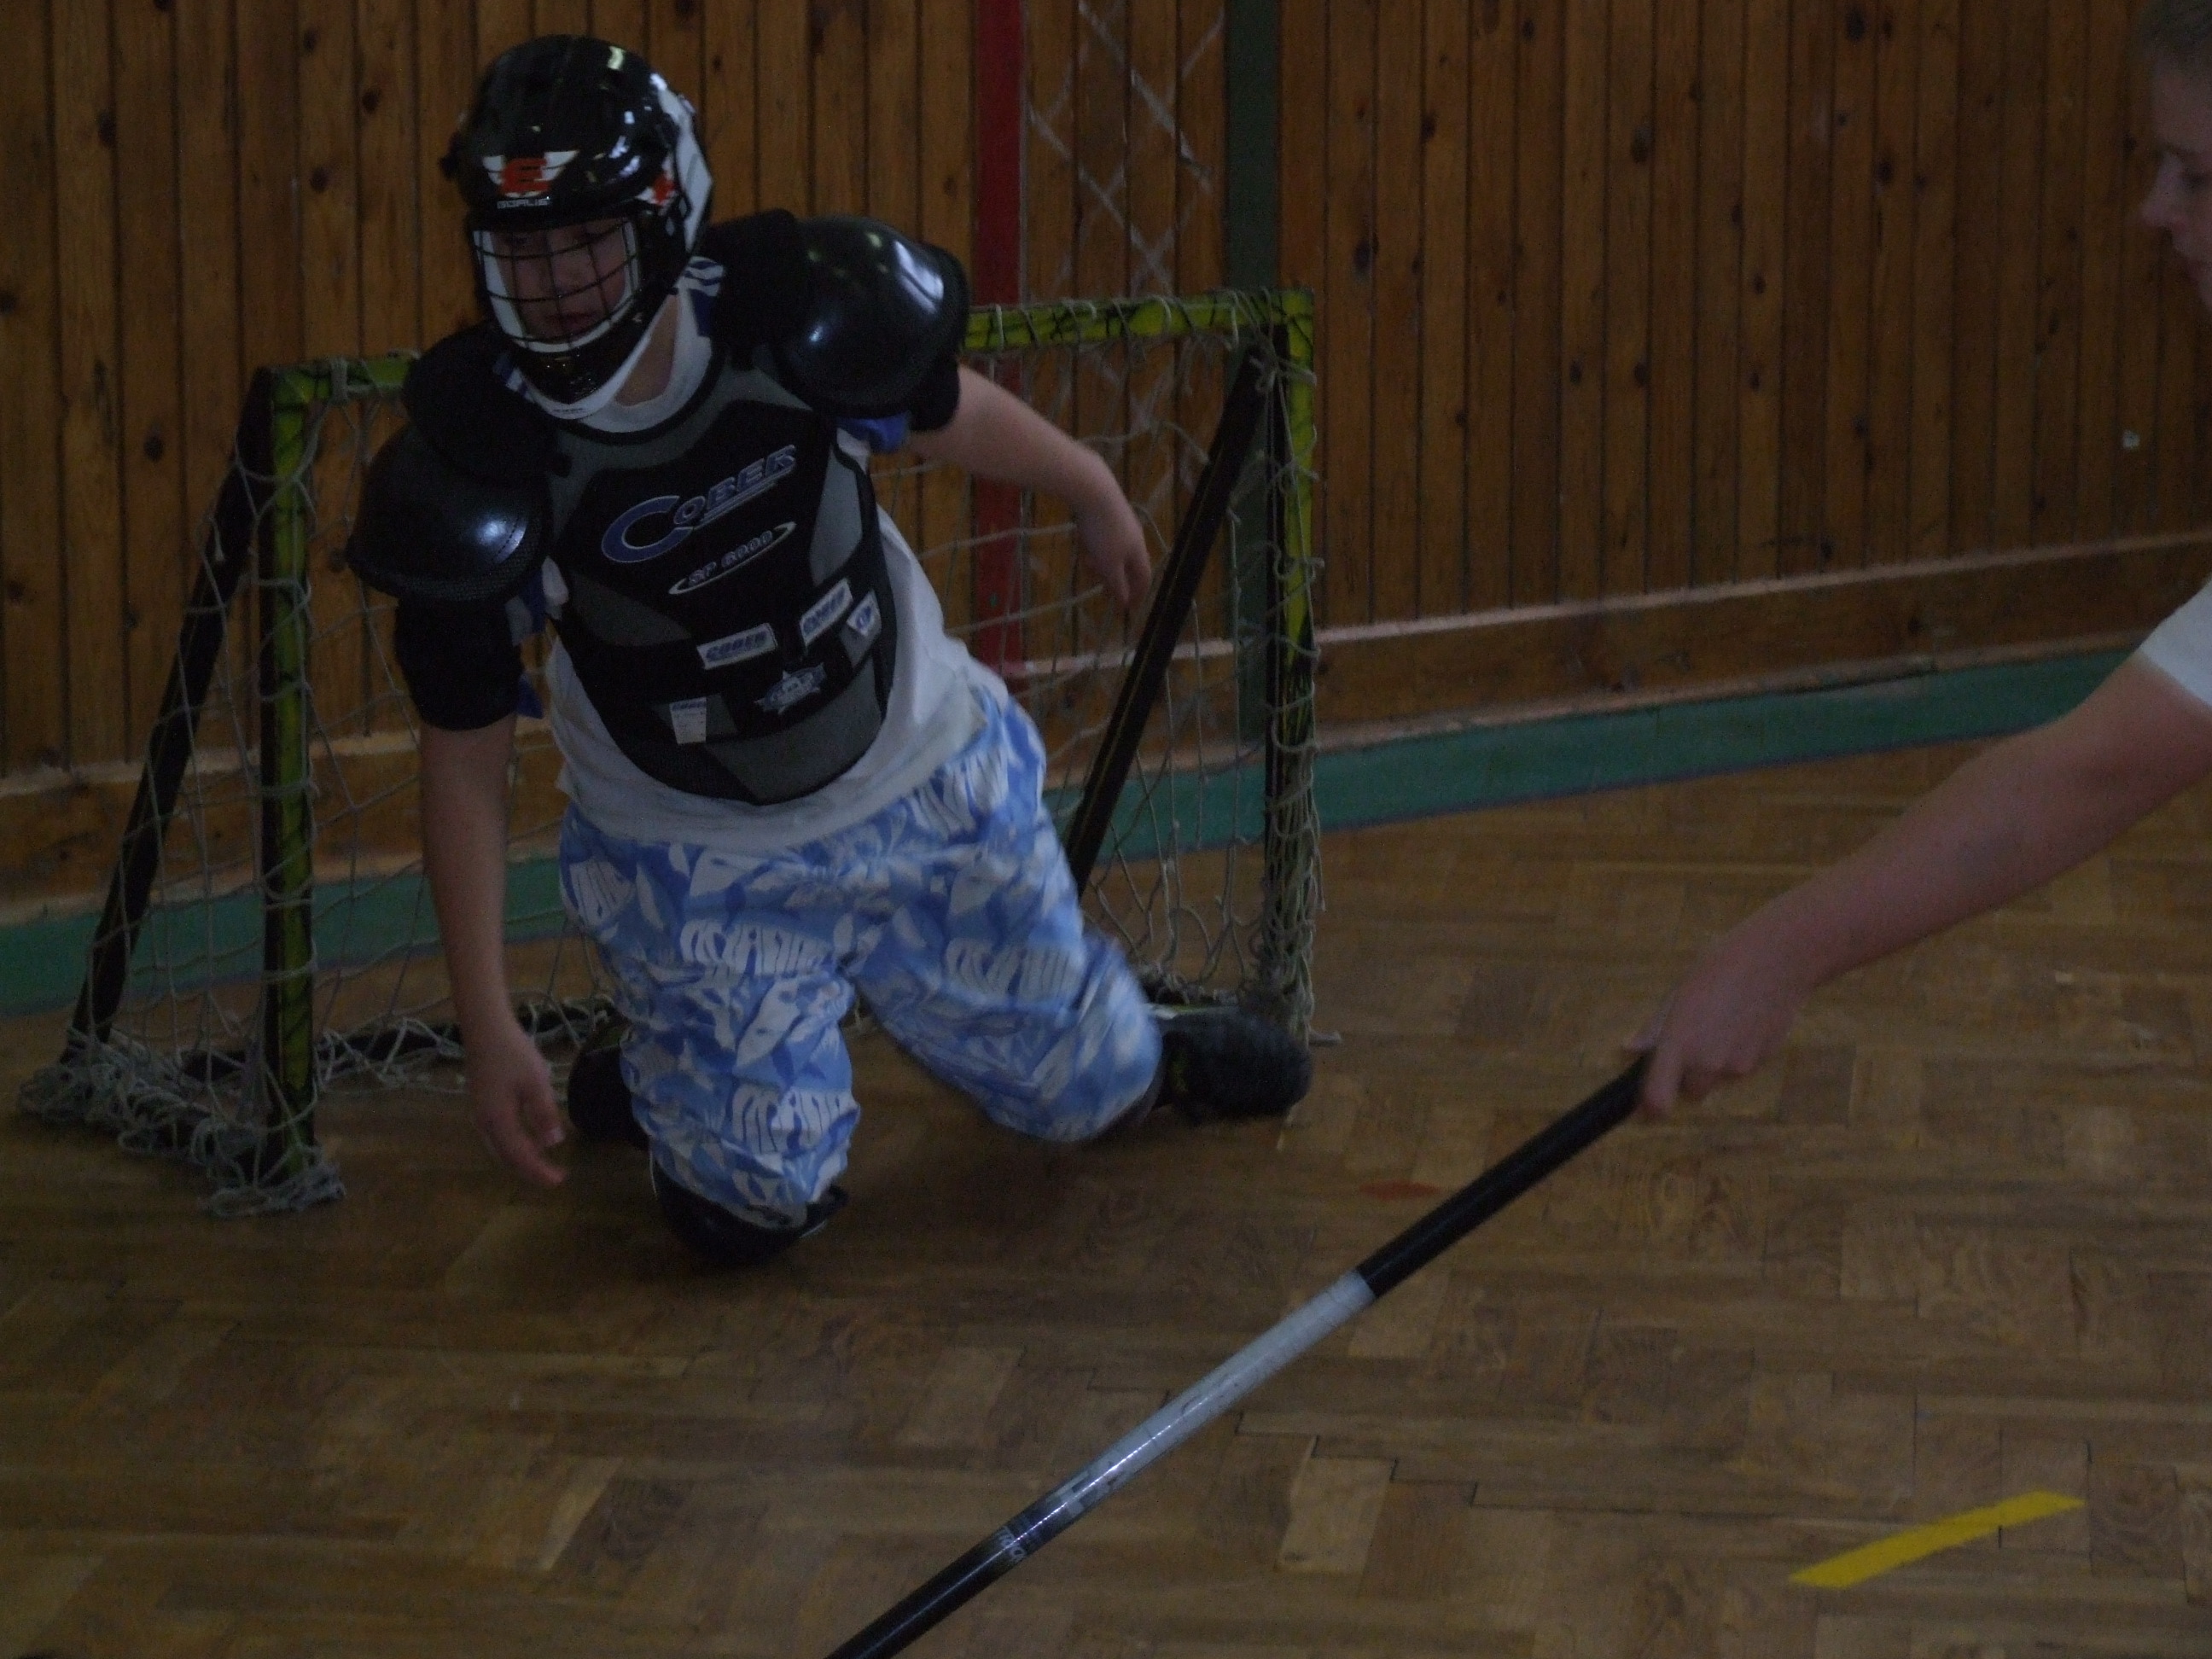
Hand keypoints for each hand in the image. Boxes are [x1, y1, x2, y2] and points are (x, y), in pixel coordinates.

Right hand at [464, 1014, 565, 1184]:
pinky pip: (498, 1137)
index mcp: (498, 1121)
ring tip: (542, 1165)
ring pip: (500, 1149)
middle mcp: (485, 1123)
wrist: (485, 1030)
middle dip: (530, 1170)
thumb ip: (543, 1113)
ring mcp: (481, 1115)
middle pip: (507, 1157)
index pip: (520, 1156)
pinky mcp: (482, 1105)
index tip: (559, 1181)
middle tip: (553, 1177)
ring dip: (520, 1160)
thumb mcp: (535, 1082)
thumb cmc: (512, 1053)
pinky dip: (513, 1147)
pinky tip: (527, 1142)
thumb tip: (552, 1143)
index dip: (539, 1171)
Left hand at [1075, 489, 1150, 611]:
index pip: (1144, 577)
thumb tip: (1125, 601)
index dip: (1138, 594)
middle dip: (1118, 579)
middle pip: (1130, 564)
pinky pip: (1106, 536)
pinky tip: (1084, 542)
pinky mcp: (1109, 510)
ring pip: (1116, 550)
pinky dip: (1098, 547)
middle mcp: (1135, 536)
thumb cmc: (1102, 532)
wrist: (1094, 490)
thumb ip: (1117, 584)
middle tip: (1104, 590)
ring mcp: (1123, 521)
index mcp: (1138, 551)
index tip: (1130, 607)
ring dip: (1104, 562)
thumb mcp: (1108, 564)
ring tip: (1087, 565)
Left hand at [1632, 928, 1814, 1116]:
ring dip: (1715, 1065)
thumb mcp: (1679, 992)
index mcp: (1679, 1043)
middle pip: (1691, 1093)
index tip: (1645, 1109)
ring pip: (1718, 1080)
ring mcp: (1739, 1065)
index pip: (1658, 1100)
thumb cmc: (1721, 967)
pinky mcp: (1763, 1061)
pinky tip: (1744, 1022)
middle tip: (1693, 1041)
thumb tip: (1629, 1049)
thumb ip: (1655, 1028)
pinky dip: (1738, 1054)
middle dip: (1688, 1077)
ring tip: (1722, 1023)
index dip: (1649, 1110)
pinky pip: (1742, 1068)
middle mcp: (1708, 1062)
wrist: (1778, 960)